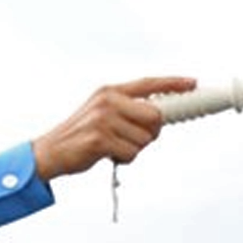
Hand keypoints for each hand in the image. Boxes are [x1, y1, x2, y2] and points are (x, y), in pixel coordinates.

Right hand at [31, 77, 195, 180]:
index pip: (148, 83)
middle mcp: (108, 101)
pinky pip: (131, 153)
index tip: (192, 84)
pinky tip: (108, 154)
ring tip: (113, 147)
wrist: (50, 151)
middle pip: (155, 116)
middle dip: (152, 132)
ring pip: (144, 139)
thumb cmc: (81, 135)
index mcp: (110, 91)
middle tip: (135, 138)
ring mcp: (104, 119)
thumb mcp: (102, 113)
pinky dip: (124, 159)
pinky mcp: (101, 139)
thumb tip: (161, 116)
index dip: (173, 83)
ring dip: (134, 149)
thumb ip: (128, 110)